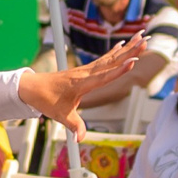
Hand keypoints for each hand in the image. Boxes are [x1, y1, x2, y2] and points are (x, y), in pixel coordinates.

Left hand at [18, 37, 144, 133]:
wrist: (32, 87)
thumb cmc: (46, 100)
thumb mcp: (60, 115)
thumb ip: (74, 126)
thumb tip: (80, 139)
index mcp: (82, 83)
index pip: (105, 76)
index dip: (119, 70)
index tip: (133, 62)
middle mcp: (85, 73)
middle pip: (112, 61)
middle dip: (130, 51)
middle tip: (145, 40)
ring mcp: (85, 70)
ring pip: (109, 57)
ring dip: (126, 48)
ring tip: (140, 38)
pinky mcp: (84, 70)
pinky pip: (103, 59)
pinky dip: (114, 52)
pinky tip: (122, 45)